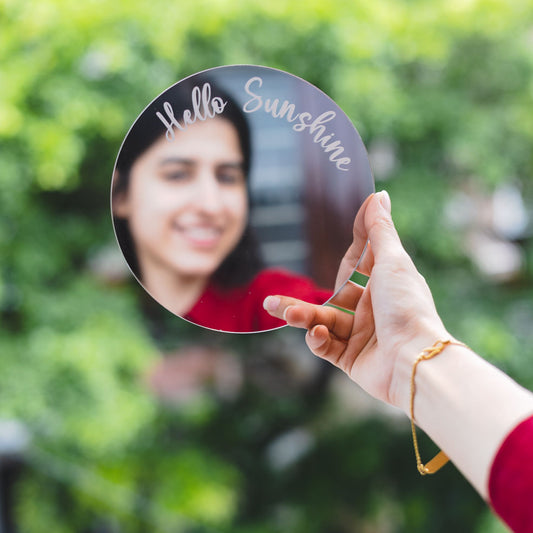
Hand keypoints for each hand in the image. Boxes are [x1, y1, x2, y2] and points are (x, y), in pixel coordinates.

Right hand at [263, 191, 448, 409]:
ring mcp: (358, 335)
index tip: (345, 219)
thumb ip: (380, 229)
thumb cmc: (407, 306)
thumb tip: (379, 194)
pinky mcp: (351, 359)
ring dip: (300, 318)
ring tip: (282, 314)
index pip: (358, 260)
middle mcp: (368, 309)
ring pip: (319, 323)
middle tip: (273, 301)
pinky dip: (318, 342)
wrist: (415, 360)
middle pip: (328, 298)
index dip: (351, 244)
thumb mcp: (392, 261)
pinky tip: (319, 336)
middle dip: (301, 300)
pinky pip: (326, 347)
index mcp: (381, 284)